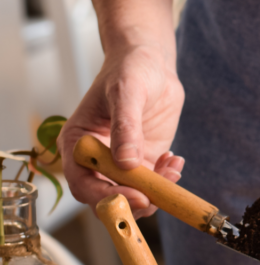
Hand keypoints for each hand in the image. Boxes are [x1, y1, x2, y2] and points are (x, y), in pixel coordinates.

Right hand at [59, 0, 181, 217]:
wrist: (150, 63)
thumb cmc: (130, 70)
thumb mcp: (126, 94)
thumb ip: (125, 128)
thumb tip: (124, 164)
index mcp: (78, 143)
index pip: (83, 183)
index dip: (106, 196)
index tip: (134, 197)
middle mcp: (96, 159)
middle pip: (108, 197)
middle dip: (133, 201)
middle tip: (158, 195)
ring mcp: (121, 163)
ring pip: (134, 194)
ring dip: (156, 191)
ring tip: (171, 167)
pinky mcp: (144, 162)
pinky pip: (155, 184)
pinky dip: (168, 180)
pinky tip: (175, 160)